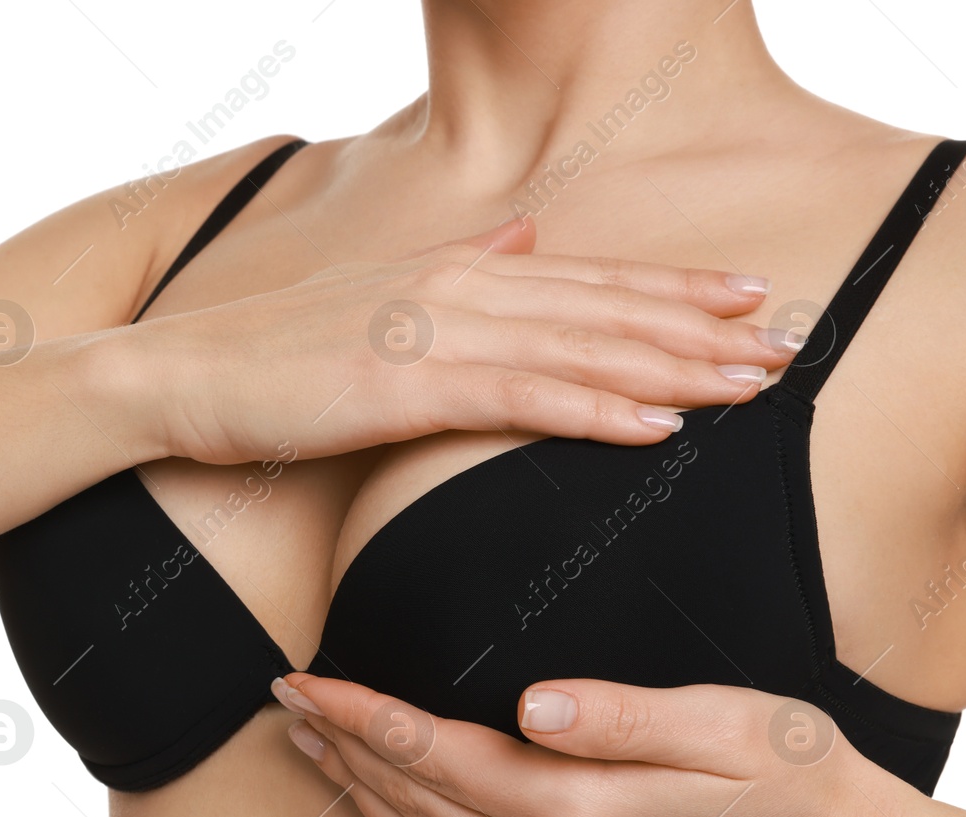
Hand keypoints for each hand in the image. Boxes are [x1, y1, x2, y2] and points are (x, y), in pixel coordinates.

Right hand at [138, 217, 797, 466]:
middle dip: (702, 328)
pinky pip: (522, 400)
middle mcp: (457, 286)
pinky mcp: (404, 386)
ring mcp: (432, 332)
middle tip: (786, 346)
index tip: (747, 301)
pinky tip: (656, 428)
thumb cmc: (271, 354)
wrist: (178, 377)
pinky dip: (596, 411)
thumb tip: (522, 238)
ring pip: (580, 350)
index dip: (673, 290)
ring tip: (751, 385)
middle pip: (603, 308)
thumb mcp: (375, 298)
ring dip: (674, 368)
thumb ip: (459, 269)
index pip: (586, 279)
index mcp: (454, 269)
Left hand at [270, 672, 897, 816]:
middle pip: (416, 797)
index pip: (435, 751)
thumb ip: (623, 717)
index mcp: (581, 808)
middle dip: (342, 743)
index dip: (361, 714)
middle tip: (286, 698)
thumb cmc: (790, 777)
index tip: (305, 680)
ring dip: (358, 796)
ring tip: (309, 749)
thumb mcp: (728, 723)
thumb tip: (533, 703)